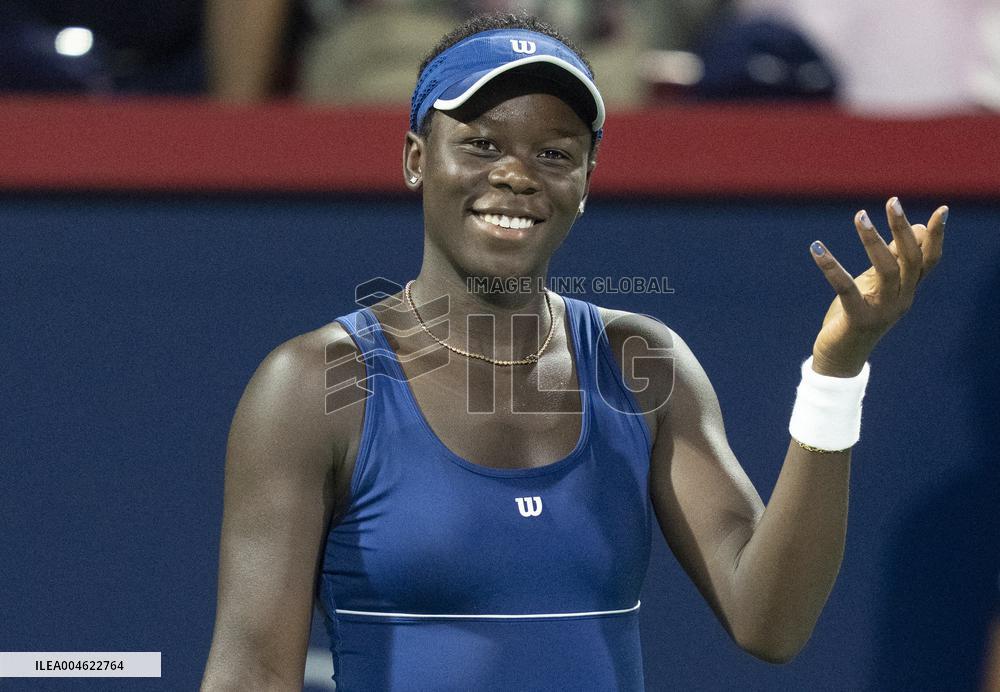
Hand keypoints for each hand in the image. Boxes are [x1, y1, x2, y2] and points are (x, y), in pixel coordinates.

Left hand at [809, 197, 947, 376]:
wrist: (840, 358)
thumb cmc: (858, 315)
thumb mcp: (876, 284)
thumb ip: (892, 259)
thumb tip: (911, 227)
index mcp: (907, 290)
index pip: (929, 260)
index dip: (937, 236)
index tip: (941, 210)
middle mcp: (901, 299)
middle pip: (911, 260)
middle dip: (903, 229)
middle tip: (893, 201)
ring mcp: (883, 311)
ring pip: (886, 270)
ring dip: (873, 240)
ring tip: (860, 215)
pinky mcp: (858, 319)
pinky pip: (846, 288)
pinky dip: (831, 266)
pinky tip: (816, 247)